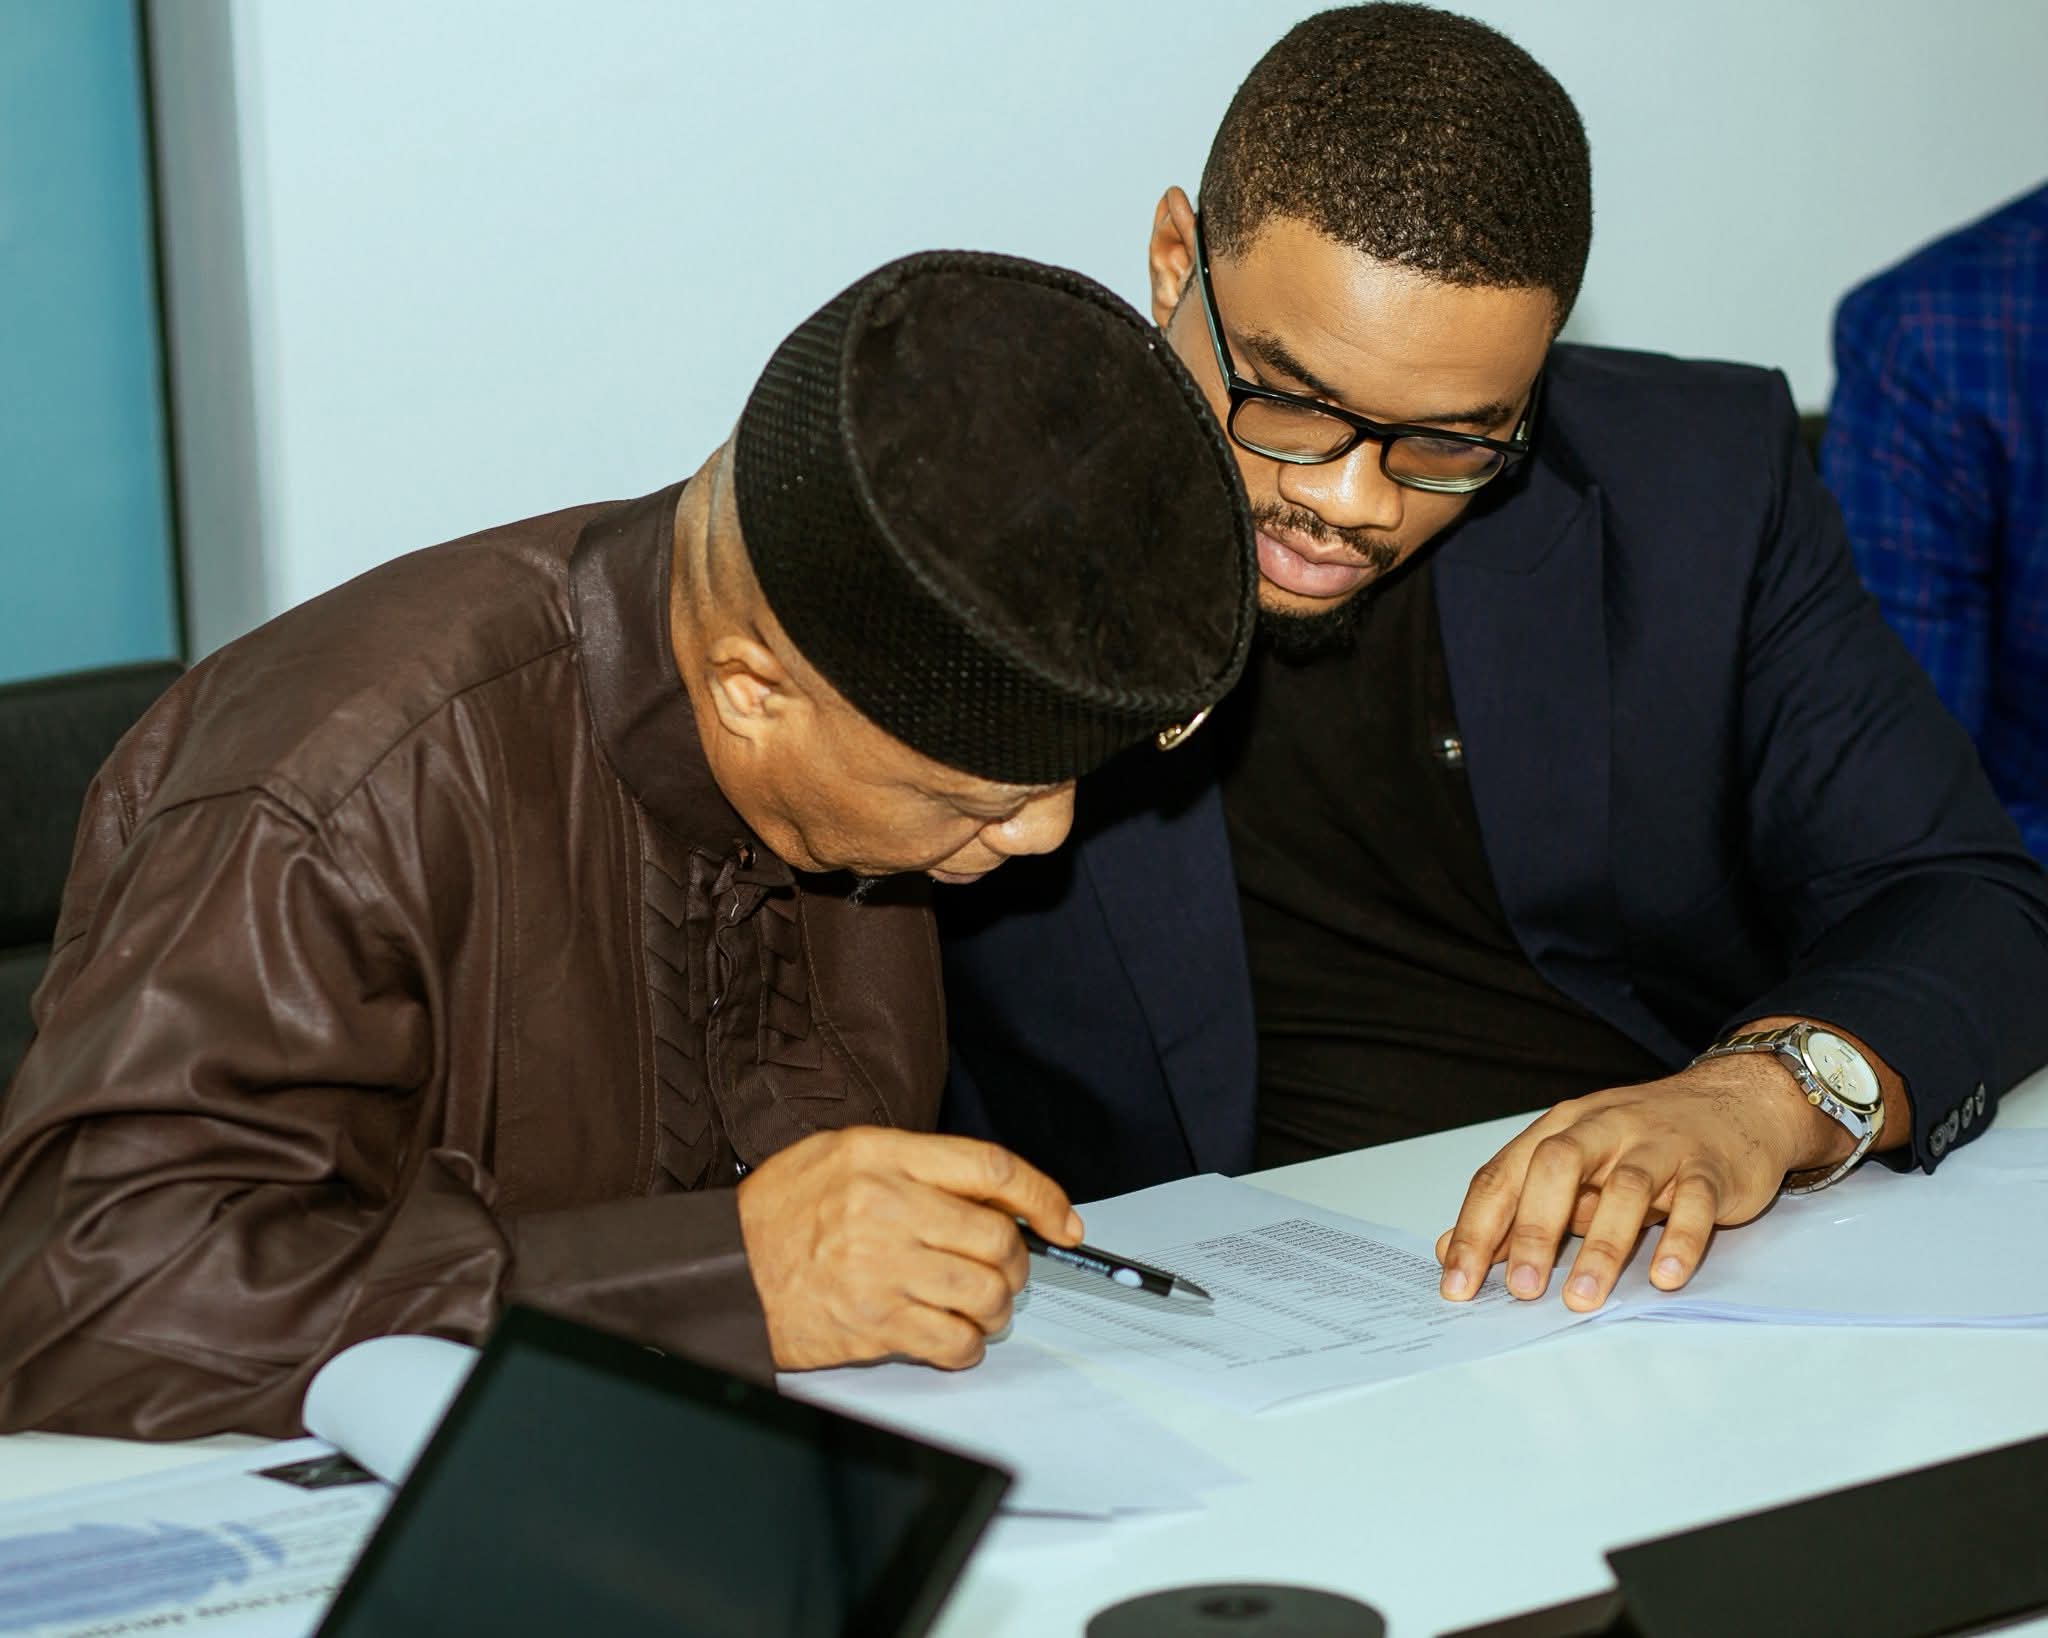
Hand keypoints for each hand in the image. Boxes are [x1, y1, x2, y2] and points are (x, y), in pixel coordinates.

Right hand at [735, 1126, 1081, 1370]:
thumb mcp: (842, 1153)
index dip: (1042, 1195)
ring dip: (996, 1308)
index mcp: (883, 1157)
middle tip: (1005, 1270)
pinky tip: (954, 1337)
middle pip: (997, 1237)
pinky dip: (967, 1346)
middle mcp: (887, 1208)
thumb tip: (989, 1192)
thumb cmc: (780, 1211)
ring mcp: (882, 1269)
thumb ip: (914, 1164)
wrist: (722, 1268)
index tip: (1062, 1220)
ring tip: (981, 1306)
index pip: (991, 1169)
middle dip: (1016, 1262)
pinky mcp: (874, 1324)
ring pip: (985, 1293)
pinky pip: (953, 1341)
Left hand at [1433, 1053, 1846, 1311]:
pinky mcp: (1709, 1166)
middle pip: (1556, 1168)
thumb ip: (1518, 1207)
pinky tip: (1663, 1276)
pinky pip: (1694, 1202)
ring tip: (1581, 1298)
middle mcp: (1604, 1128)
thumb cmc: (1643, 1142)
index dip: (1476, 1229)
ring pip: (1624, 1189)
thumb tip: (1453, 1249)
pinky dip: (1679, 1239)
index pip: (1504, 1175)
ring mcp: (1659, 1144)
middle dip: (1532, 1230)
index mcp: (1560, 1129)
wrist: (1736, 1102)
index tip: (1457, 1283)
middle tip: (1521, 1289)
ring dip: (1601, 1247)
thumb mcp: (1576, 1167)